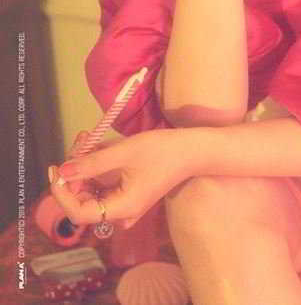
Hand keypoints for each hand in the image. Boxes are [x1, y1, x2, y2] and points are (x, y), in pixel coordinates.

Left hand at [49, 129, 188, 229]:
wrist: (194, 151)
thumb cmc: (163, 151)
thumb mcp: (124, 153)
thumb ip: (92, 163)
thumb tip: (63, 172)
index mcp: (122, 208)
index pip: (78, 212)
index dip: (63, 193)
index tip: (56, 169)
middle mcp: (122, 212)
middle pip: (84, 199)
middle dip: (76, 171)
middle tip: (78, 142)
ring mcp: (126, 203)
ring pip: (93, 189)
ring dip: (86, 164)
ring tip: (86, 138)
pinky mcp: (130, 193)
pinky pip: (105, 185)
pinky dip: (98, 166)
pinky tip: (97, 145)